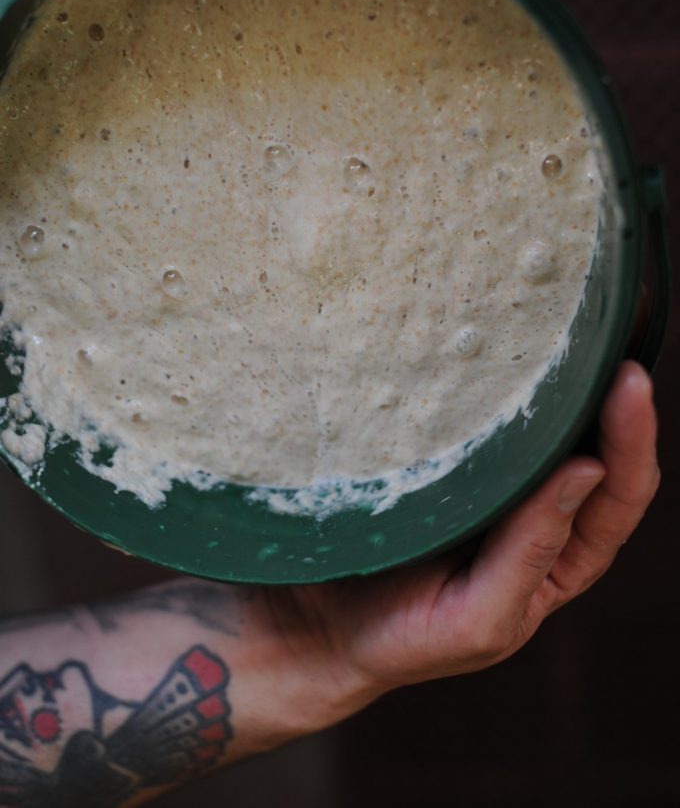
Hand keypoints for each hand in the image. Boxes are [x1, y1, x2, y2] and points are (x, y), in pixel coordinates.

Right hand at [261, 361, 658, 722]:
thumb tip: (589, 470)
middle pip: (596, 448)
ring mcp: (495, 479)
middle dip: (608, 396)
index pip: (619, 496)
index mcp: (561, 559)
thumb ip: (532, 554)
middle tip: (604, 340)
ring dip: (563, 384)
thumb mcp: (477, 619)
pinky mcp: (450, 454)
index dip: (632, 440)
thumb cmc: (403, 635)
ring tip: (571, 334)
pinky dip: (505, 386)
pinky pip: (490, 418)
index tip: (629, 382)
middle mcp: (539, 513)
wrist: (319, 620)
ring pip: (547, 427)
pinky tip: (505, 354)